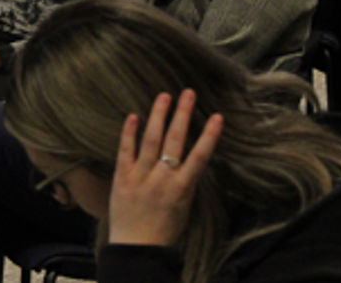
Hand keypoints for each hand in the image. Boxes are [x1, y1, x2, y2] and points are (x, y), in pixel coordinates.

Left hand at [108, 89, 223, 245]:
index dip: (210, 135)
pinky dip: (128, 133)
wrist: (137, 248)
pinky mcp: (122, 177)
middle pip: (175, 141)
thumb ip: (186, 182)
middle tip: (188, 92)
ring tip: (164, 96)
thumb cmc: (165, 230)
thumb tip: (191, 159)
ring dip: (158, 115)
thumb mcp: (185, 207)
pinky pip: (124, 151)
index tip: (218, 116)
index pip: (200, 156)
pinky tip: (133, 115)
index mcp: (182, 188)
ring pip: (151, 140)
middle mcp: (163, 179)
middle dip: (183, 114)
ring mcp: (141, 176)